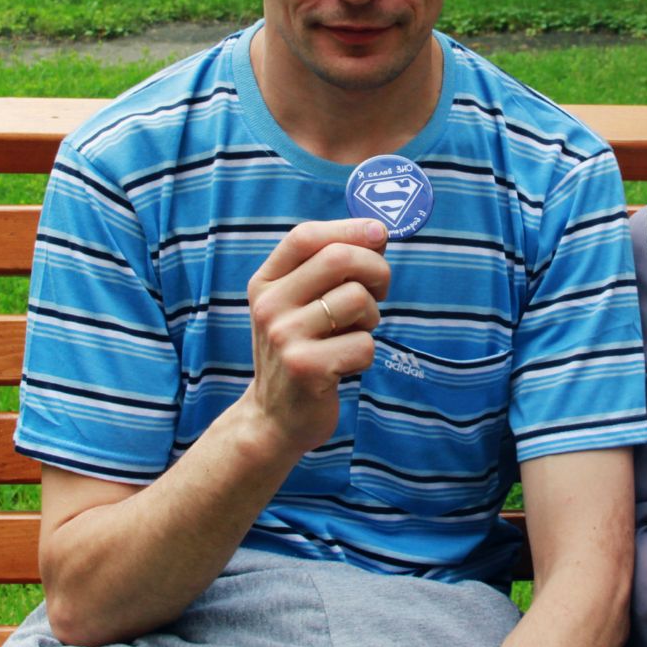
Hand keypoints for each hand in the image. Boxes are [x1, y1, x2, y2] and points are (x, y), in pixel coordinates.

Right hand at [241, 218, 390, 453]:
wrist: (275, 418)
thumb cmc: (303, 350)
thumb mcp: (302, 305)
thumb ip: (330, 270)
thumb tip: (378, 232)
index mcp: (266, 282)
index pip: (306, 236)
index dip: (349, 228)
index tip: (379, 234)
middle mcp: (269, 305)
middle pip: (339, 258)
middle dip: (376, 270)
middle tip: (380, 293)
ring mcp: (284, 336)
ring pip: (357, 299)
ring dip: (372, 317)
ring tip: (354, 334)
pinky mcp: (305, 367)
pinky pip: (364, 343)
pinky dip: (366, 354)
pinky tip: (346, 365)